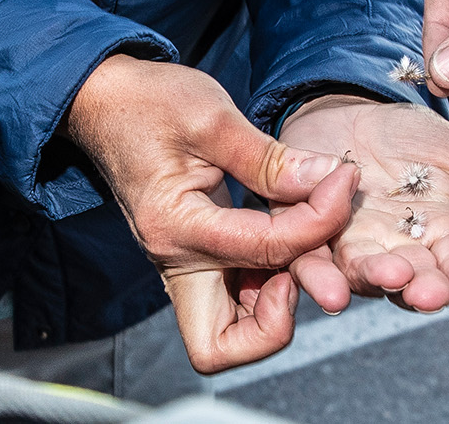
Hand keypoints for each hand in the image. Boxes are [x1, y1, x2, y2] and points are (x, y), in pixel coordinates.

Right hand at [65, 56, 360, 372]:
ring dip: (277, 305)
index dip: (318, 222)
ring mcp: (182, 265)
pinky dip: (269, 281)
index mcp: (175, 226)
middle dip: (278, 321)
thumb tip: (329, 180)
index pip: (265, 250)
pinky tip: (293, 239)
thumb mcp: (214, 118)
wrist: (106, 101)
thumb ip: (271, 159)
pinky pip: (234, 297)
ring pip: (230, 331)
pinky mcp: (195, 256)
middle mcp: (174, 260)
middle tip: (312, 270)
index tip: (342, 183)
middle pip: (220, 346)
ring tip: (309, 250)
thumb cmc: (149, 102)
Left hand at [276, 95, 448, 313]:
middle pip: (412, 278)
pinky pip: (309, 259)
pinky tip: (327, 284)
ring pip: (362, 273)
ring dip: (373, 279)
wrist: (355, 109)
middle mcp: (400, 254)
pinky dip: (316, 274)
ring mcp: (352, 247)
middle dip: (420, 286)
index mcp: (444, 243)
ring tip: (388, 276)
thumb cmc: (420, 146)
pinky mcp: (306, 233)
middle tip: (429, 292)